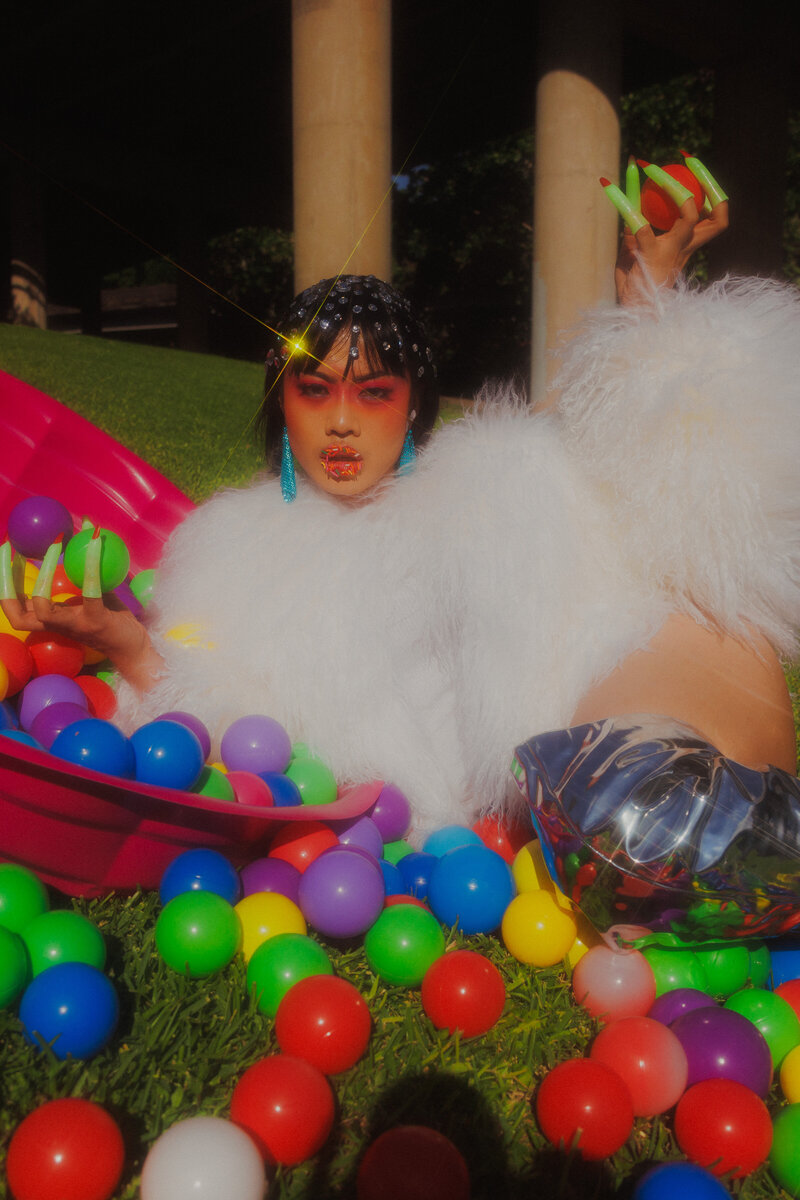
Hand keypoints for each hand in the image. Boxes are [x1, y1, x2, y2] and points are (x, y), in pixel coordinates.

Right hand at [0, 541, 162, 691]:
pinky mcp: (96, 622)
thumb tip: (87, 526)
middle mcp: (55, 625)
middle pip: (14, 611)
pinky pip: (90, 593)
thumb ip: (86, 565)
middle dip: (5, 579)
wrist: (135, 650)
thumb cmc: (113, 618)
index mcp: (50, 619)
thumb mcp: (96, 589)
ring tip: (54, 542)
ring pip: (42, 606)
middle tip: (9, 547)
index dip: (5, 580)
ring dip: (45, 572)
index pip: (14, 604)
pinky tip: (95, 543)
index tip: (8, 551)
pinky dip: (90, 567)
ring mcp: (74, 626)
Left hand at [603, 156, 729, 304]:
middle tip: (688, 159)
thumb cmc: (634, 292)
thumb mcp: (634, 258)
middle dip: (708, 182)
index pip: (713, 217)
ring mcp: (670, 251)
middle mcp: (685, 247)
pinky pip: (640, 225)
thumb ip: (634, 237)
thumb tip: (628, 212)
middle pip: (717, 214)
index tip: (694, 168)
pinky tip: (609, 187)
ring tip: (647, 167)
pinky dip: (624, 204)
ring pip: (687, 212)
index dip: (711, 191)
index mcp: (687, 247)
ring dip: (670, 185)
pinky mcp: (650, 256)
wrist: (632, 319)